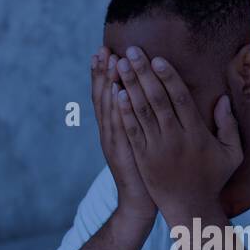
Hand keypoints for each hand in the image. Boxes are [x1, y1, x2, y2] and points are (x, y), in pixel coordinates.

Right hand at [91, 47, 154, 222]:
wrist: (140, 202)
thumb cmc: (146, 170)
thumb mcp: (138, 140)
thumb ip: (137, 118)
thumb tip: (141, 93)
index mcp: (114, 126)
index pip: (106, 94)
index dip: (103, 73)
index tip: (105, 50)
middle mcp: (110, 131)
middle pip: (103, 96)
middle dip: (103, 72)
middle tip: (104, 48)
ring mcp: (114, 141)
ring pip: (109, 107)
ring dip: (109, 83)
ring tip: (111, 61)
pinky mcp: (124, 152)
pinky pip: (119, 126)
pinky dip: (117, 109)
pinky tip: (118, 91)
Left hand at [113, 47, 241, 220]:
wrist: (189, 209)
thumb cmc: (213, 179)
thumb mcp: (232, 154)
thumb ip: (230, 125)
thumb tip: (223, 98)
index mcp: (197, 134)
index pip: (180, 99)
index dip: (168, 77)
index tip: (157, 58)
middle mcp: (175, 139)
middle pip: (157, 100)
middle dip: (143, 73)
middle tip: (131, 51)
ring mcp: (156, 149)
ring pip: (141, 112)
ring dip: (129, 86)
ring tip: (119, 65)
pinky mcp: (143, 158)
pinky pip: (131, 131)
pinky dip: (123, 111)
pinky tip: (116, 93)